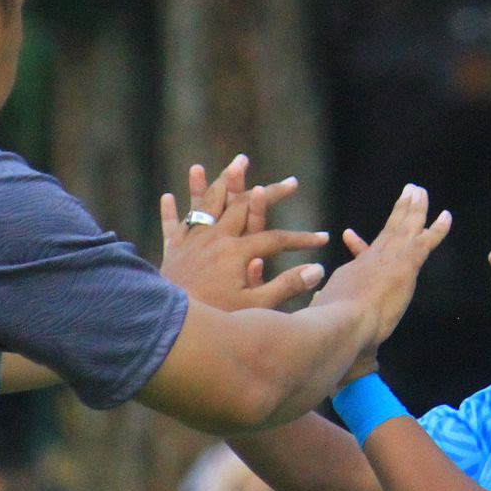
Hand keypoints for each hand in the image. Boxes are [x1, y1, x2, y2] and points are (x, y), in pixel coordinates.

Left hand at [158, 155, 328, 311]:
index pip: (277, 240)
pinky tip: (168, 196)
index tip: (323, 238)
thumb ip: (286, 286)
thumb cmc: (214, 317)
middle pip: (244, 207)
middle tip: (291, 182)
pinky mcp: (172, 252)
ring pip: (208, 204)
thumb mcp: (254, 307)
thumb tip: (317, 270)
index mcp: (237, 252)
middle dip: (271, 192)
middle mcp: (215, 239)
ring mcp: (191, 242)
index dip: (302, 239)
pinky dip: (171, 211)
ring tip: (234, 164)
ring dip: (221, 182)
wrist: (167, 325)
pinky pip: (171, 225)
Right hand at [312, 185, 451, 346]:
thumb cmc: (331, 321)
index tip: (349, 234)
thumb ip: (324, 302)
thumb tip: (317, 298)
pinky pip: (427, 241)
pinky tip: (446, 216)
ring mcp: (390, 258)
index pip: (362, 254)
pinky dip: (439, 228)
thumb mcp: (323, 308)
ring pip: (407, 227)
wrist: (344, 321)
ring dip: (416, 208)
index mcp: (354, 271)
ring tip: (420, 191)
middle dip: (399, 210)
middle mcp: (373, 259)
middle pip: (390, 230)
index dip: (358, 245)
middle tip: (407, 191)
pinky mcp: (407, 263)